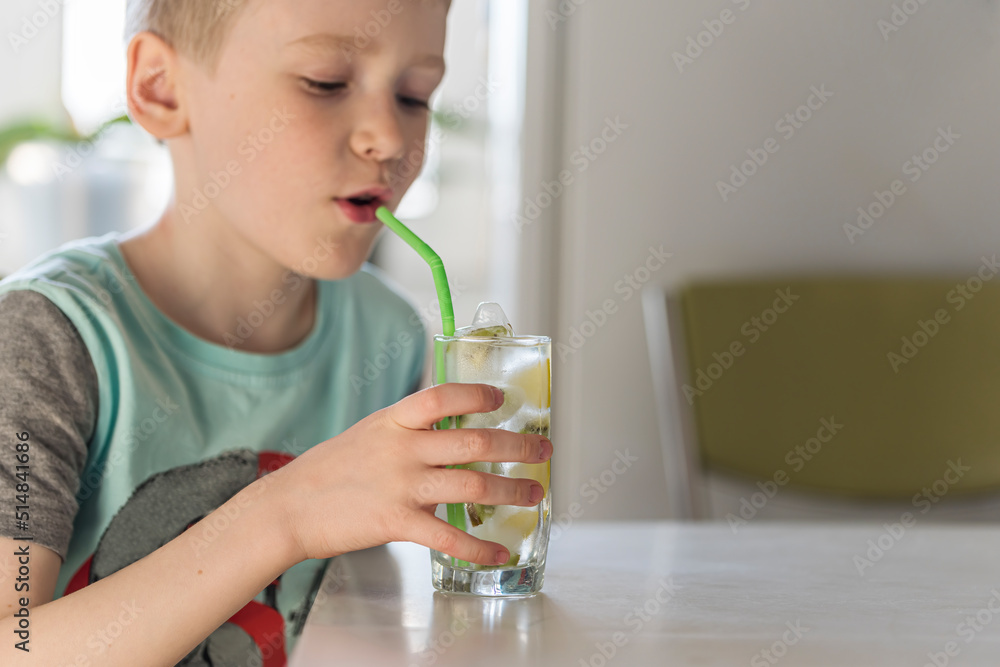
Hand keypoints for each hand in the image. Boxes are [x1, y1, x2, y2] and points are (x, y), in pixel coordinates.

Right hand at [267, 383, 552, 565]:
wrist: (287, 508)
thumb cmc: (327, 472)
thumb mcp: (368, 435)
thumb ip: (408, 435)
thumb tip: (449, 438)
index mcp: (394, 421)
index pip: (443, 396)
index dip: (478, 394)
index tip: (503, 398)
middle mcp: (402, 448)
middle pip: (474, 440)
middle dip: (517, 445)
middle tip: (542, 450)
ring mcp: (401, 485)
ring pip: (472, 483)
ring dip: (511, 490)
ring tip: (533, 494)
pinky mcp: (396, 522)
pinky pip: (449, 536)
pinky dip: (478, 547)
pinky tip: (498, 551)